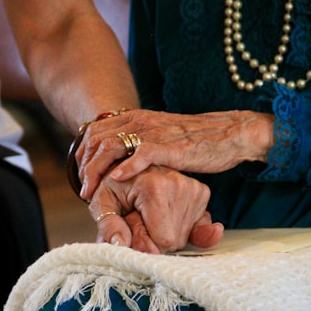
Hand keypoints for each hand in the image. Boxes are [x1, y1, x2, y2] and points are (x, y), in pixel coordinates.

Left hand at [77, 109, 274, 199]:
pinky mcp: (171, 146)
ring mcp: (155, 132)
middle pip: (96, 139)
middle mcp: (141, 121)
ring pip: (111, 146)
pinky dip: (126, 166)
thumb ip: (141, 142)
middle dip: (83, 166)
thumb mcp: (161, 136)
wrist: (229, 133)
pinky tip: (116, 179)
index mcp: (136, 118)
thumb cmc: (196, 140)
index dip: (82, 154)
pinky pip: (142, 153)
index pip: (95, 131)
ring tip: (91, 192)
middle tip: (83, 189)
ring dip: (96, 170)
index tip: (81, 176)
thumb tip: (122, 159)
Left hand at [88, 165, 223, 253]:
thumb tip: (121, 245)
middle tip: (140, 218)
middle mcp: (179, 183)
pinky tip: (166, 216)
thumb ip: (109, 226)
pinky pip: (197, 226)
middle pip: (175, 240)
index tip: (133, 227)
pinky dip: (181, 227)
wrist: (129, 164)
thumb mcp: (102, 203)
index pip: (164, 240)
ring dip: (167, 232)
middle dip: (156, 238)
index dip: (147, 243)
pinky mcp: (201, 191)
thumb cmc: (114, 185)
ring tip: (151, 213)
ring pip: (185, 235)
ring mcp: (193, 187)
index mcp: (154, 186)